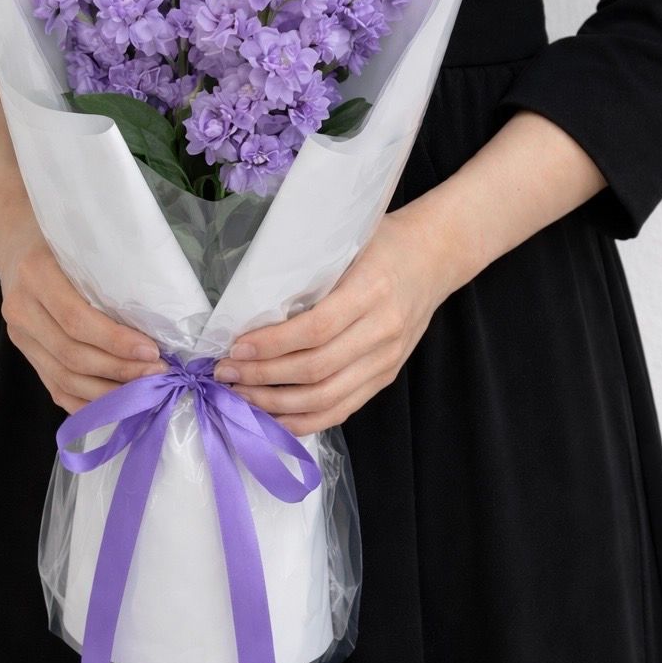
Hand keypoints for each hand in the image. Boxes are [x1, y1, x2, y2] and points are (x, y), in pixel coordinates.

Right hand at [0, 179, 166, 413]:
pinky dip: (86, 403)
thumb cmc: (58, 237)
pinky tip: (115, 407)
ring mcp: (19, 335)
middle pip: (72, 354)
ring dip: (107, 392)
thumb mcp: (79, 241)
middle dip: (119, 370)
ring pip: (63, 378)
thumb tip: (159, 310)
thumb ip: (107, 271)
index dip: (115, 341)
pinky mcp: (24, 352)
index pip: (76, 319)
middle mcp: (20, 308)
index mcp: (36, 273)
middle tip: (157, 373)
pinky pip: (54, 387)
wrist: (13, 242)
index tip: (152, 350)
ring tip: (144, 391)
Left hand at [212, 197, 464, 435]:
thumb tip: (249, 302)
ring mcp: (386, 359)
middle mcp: (383, 330)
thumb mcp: (348, 242)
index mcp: (371, 290)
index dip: (271, 345)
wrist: (435, 257)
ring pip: (327, 398)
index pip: (315, 330)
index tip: (235, 348)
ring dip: (277, 404)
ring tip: (241, 398)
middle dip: (263, 378)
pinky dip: (305, 420)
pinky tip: (274, 417)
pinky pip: (342, 409)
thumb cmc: (384, 242)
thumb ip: (310, 271)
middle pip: (316, 370)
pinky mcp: (385, 376)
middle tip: (226, 375)